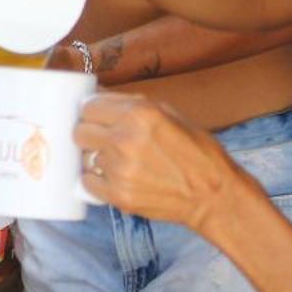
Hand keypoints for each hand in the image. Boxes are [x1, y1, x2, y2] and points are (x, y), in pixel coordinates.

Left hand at [72, 94, 253, 239]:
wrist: (212, 194)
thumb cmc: (196, 151)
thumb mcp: (169, 113)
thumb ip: (130, 104)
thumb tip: (96, 96)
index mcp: (139, 114)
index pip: (89, 107)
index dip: (92, 112)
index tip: (97, 118)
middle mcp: (125, 140)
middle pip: (79, 132)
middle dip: (89, 133)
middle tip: (104, 140)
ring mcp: (119, 170)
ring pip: (84, 158)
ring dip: (95, 158)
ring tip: (120, 162)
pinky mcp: (118, 196)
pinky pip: (88, 183)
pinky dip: (97, 181)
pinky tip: (117, 178)